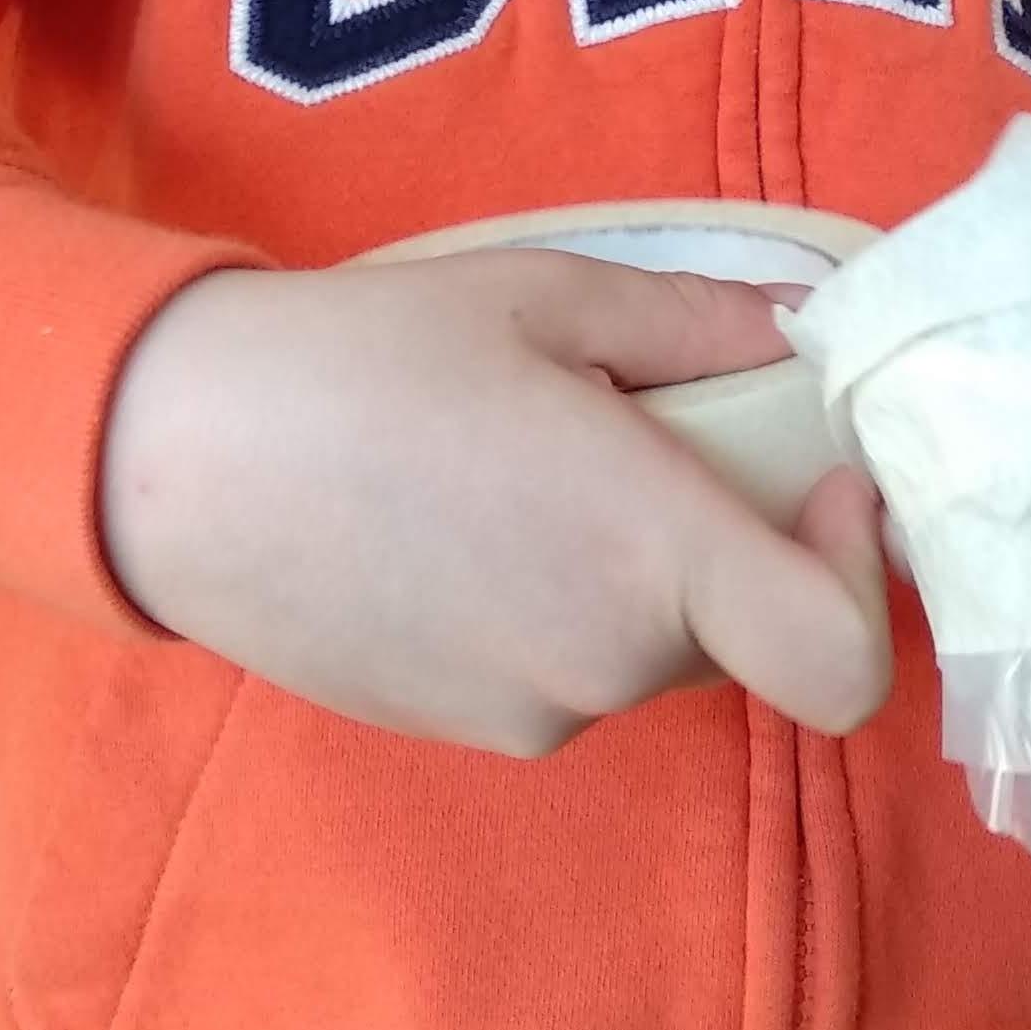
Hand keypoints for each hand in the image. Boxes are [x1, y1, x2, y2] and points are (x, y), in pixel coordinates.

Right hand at [101, 251, 892, 756]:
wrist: (173, 461)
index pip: (841, 658)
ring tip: (513, 466)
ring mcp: (528, 715)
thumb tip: (810, 330)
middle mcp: (606, 665)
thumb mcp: (547, 295)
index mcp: (649, 554)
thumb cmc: (365, 357)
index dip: (857, 573)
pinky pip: (560, 674)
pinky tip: (456, 522)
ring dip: (625, 572)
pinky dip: (548, 607)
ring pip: (644, 650)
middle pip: (738, 629)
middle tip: (623, 427)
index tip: (812, 479)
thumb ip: (703, 323)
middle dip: (718, 537)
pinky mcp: (461, 734)